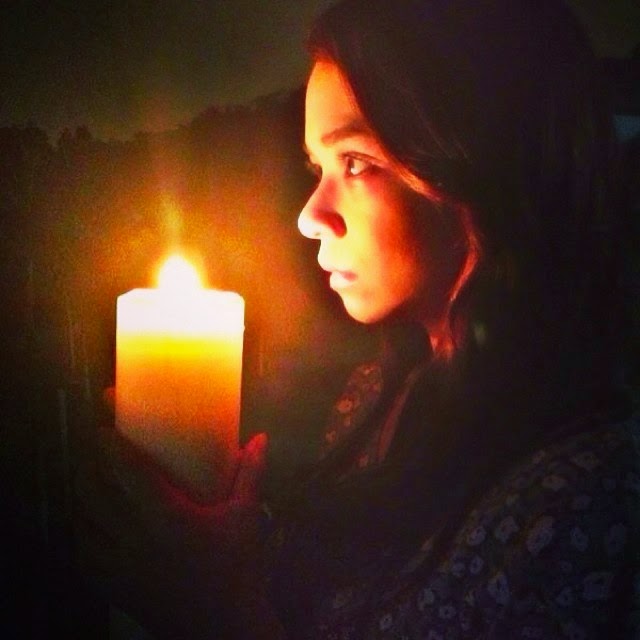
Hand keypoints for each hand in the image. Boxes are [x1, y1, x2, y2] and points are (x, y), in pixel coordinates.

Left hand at [73, 425, 271, 638]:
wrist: (224, 626)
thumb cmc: (237, 567)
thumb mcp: (245, 515)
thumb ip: (250, 473)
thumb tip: (260, 438)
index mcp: (166, 514)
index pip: (127, 471)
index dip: (109, 445)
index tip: (103, 425)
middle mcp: (134, 536)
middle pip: (94, 492)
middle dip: (87, 465)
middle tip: (93, 450)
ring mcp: (120, 564)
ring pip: (84, 522)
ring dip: (81, 497)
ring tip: (87, 481)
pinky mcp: (116, 586)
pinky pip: (84, 555)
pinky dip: (81, 534)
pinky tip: (88, 525)